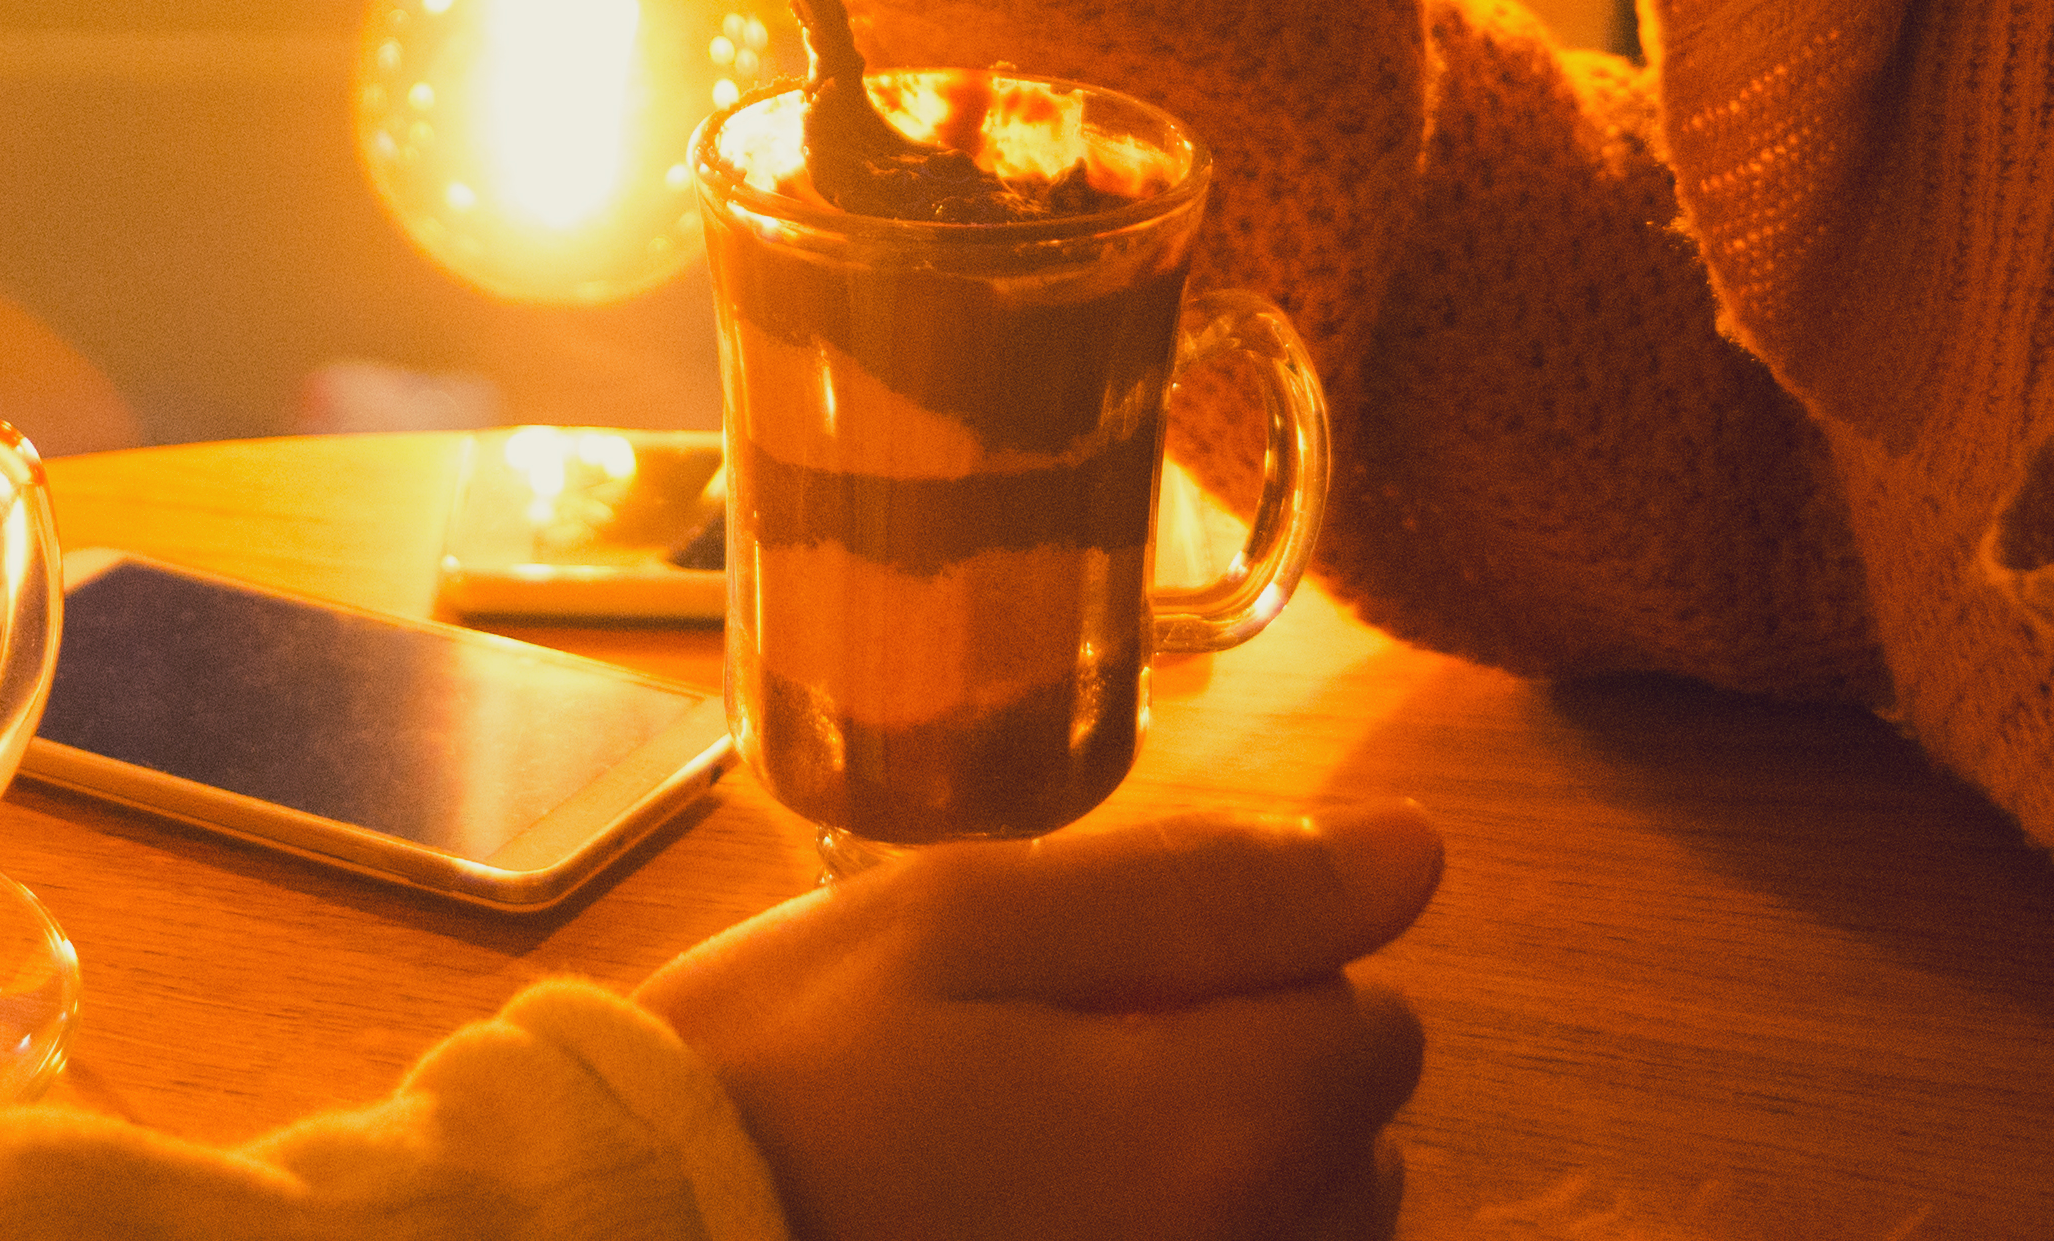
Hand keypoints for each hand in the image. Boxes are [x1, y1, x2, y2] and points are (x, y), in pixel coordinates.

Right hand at [638, 803, 1439, 1240]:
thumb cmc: (792, 1068)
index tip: (1102, 979)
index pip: (1374, 1019)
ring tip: (1040, 1154)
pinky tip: (1040, 1214)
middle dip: (1245, 1080)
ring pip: (1299, 1231)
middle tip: (1052, 1060)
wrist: (639, 1239)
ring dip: (1214, 1178)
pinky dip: (1170, 1231)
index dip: (1250, 971)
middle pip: (1351, 1142)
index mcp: (1225, 1125)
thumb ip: (1212, 885)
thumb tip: (1415, 851)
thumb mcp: (977, 916)